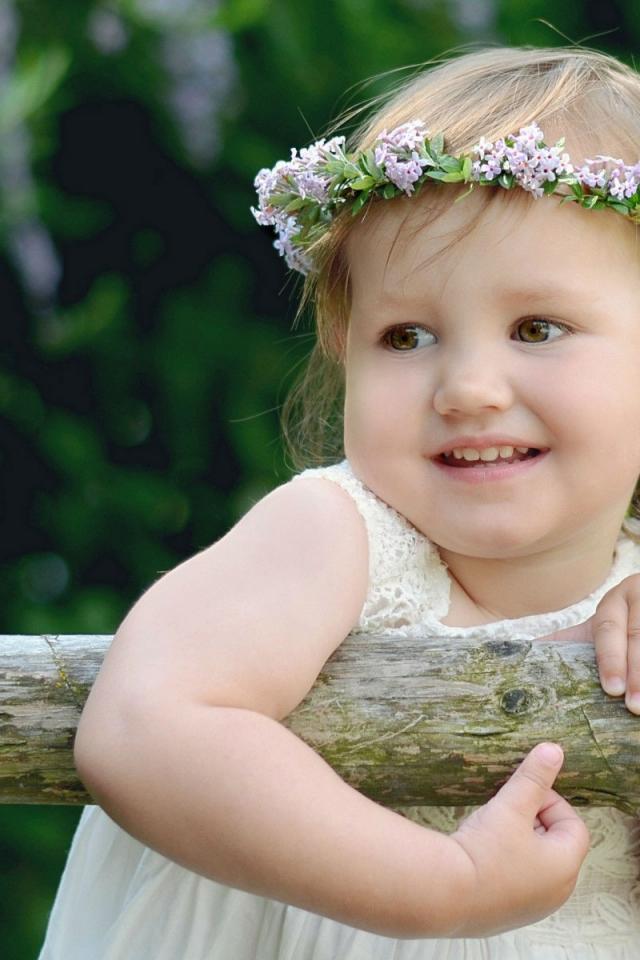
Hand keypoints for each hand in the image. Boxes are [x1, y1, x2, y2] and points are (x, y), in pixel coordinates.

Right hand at [450, 743, 589, 936]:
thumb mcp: (511, 805)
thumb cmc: (486, 849)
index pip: (573, 826)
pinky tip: (480, 854)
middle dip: (534, 822)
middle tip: (506, 810)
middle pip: (555, 845)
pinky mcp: (507, 916)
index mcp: (565, 867)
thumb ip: (534, 777)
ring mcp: (532, 908)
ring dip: (519, 842)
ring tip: (491, 830)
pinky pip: (516, 882)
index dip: (550, 803)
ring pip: (535, 864)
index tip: (522, 796)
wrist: (444, 895)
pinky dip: (506, 864)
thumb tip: (554, 749)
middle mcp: (556, 893)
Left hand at [540, 574, 639, 713]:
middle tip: (634, 707)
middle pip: (639, 638)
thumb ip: (565, 642)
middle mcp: (639, 598)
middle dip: (637, 674)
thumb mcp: (597, 627)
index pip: (608, 629)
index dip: (610, 659)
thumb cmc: (623, 627)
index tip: (611, 689)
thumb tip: (511, 658)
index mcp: (615, 601)